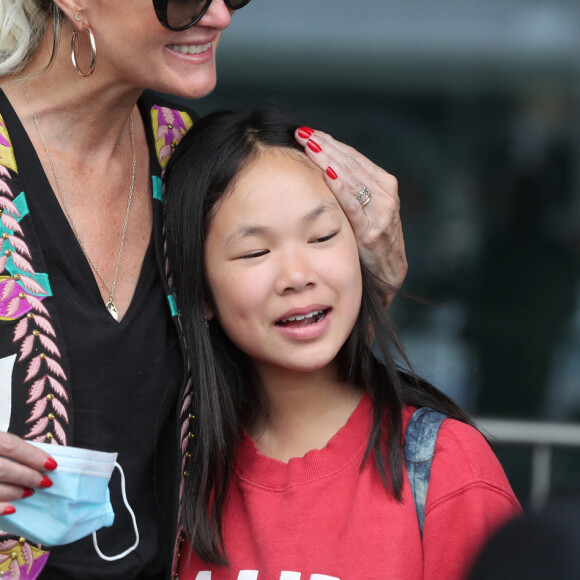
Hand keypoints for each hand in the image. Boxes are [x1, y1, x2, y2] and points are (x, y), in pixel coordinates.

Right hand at [0, 431, 56, 514]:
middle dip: (27, 476)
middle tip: (45, 483)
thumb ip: (8, 448)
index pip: (10, 444)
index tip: (53, 465)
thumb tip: (41, 461)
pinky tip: (12, 510)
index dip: (33, 455)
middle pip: (2, 468)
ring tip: (29, 493)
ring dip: (14, 492)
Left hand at [295, 127, 406, 307]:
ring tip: (309, 144)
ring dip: (331, 159)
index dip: (333, 146)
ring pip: (355, 179)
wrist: (387, 282)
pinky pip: (356, 206)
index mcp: (384, 190)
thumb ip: (351, 196)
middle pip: (354, 165)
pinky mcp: (374, 233)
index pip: (356, 161)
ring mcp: (383, 215)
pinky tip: (329, 174)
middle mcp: (387, 199)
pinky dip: (343, 189)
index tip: (310, 134)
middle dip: (328, 147)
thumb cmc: (369, 248)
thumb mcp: (364, 218)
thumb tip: (323, 171)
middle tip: (303, 133)